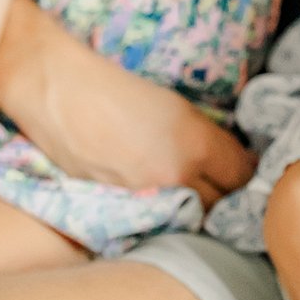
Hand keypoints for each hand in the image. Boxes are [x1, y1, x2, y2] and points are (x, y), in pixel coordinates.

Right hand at [0, 0, 254, 204]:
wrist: (53, 86)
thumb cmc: (111, 80)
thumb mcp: (170, 101)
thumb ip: (201, 133)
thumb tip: (222, 155)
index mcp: (194, 143)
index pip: (242, 175)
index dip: (246, 172)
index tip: (244, 166)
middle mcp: (172, 176)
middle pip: (218, 204)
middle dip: (223, 194)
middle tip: (219, 181)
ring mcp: (141, 195)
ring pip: (184, 216)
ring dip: (191, 208)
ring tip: (186, 191)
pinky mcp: (112, 206)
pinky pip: (150, 219)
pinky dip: (158, 212)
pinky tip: (154, 197)